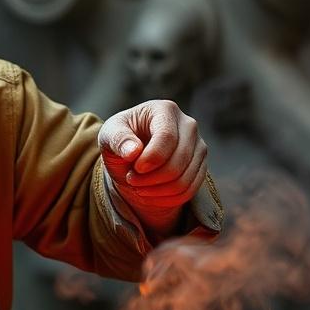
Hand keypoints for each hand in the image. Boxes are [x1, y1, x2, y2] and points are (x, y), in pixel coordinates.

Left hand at [98, 100, 207, 236]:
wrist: (131, 155)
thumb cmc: (120, 139)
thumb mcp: (109, 135)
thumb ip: (118, 139)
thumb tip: (133, 151)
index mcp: (165, 110)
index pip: (167, 137)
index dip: (151, 158)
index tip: (134, 169)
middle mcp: (188, 125)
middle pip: (179, 160)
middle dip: (151, 178)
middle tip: (131, 179)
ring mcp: (198, 146)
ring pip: (185, 179)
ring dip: (157, 190)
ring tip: (137, 186)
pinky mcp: (200, 166)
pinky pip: (188, 190)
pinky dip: (166, 198)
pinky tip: (149, 194)